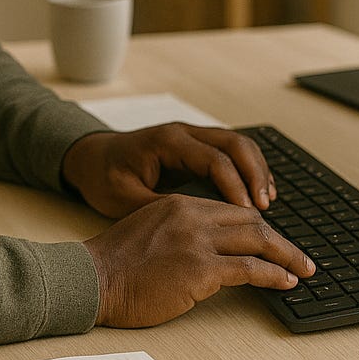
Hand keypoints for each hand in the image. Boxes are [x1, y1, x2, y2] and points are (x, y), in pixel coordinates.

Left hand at [61, 123, 276, 217]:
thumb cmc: (104, 178)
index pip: (213, 159)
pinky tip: (255, 193)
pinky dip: (247, 169)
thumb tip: (199, 226)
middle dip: (255, 174)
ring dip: (256, 170)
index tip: (248, 212)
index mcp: (166, 142)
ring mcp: (191, 136)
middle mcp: (183, 133)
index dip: (234, 185)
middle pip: (234, 143)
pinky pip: (230, 152)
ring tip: (267, 202)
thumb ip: (161, 208)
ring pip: (238, 144)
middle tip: (265, 206)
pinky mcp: (195, 146)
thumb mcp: (125, 199)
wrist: (90, 158)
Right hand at [83, 193, 315, 326]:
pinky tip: (284, 282)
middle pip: (252, 221)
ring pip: (258, 240)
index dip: (258, 226)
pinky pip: (249, 269)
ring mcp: (197, 241)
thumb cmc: (115, 264)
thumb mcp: (149, 230)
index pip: (232, 210)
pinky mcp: (199, 269)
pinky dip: (273, 275)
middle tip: (301, 257)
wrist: (92, 279)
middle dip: (281, 240)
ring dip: (287, 256)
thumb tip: (210, 250)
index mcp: (180, 204)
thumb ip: (180, 231)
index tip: (273, 241)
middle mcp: (193, 216)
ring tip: (304, 270)